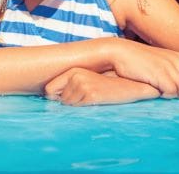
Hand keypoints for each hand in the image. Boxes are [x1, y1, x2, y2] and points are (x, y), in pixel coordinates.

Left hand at [45, 68, 160, 105]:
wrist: (129, 85)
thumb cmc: (106, 85)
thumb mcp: (87, 80)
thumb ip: (69, 84)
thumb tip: (50, 96)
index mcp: (73, 70)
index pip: (49, 89)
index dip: (55, 98)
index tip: (65, 99)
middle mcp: (76, 75)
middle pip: (59, 99)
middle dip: (69, 102)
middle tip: (85, 97)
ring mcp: (83, 84)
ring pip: (68, 104)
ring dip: (77, 105)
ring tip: (92, 98)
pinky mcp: (91, 94)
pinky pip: (78, 107)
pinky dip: (84, 107)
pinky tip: (95, 100)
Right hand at [109, 40, 178, 97]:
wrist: (118, 52)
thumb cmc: (135, 58)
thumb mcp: (156, 59)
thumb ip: (168, 66)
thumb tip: (177, 80)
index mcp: (174, 55)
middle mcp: (174, 60)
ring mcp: (167, 68)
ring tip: (170, 93)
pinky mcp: (158, 76)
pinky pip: (171, 92)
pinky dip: (168, 95)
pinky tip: (160, 93)